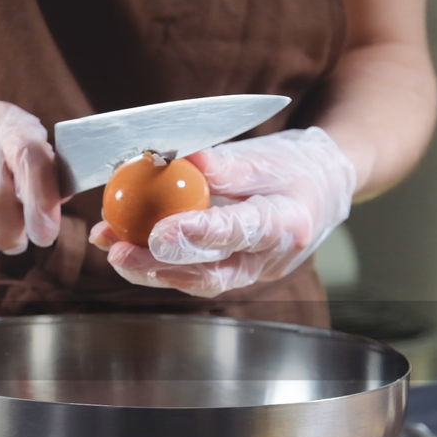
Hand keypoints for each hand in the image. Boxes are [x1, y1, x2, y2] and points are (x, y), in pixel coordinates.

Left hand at [90, 127, 356, 296]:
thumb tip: (181, 159)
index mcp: (287, 222)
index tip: (160, 232)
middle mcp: (271, 258)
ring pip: (198, 279)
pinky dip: (158, 264)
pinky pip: (194, 274)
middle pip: (212, 269)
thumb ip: (224, 165)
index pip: (239, 231)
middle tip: (119, 250)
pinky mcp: (235, 274)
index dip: (199, 235)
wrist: (323, 191)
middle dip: (161, 264)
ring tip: (112, 248)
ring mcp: (253, 272)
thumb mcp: (266, 156)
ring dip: (150, 269)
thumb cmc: (294, 168)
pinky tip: (123, 248)